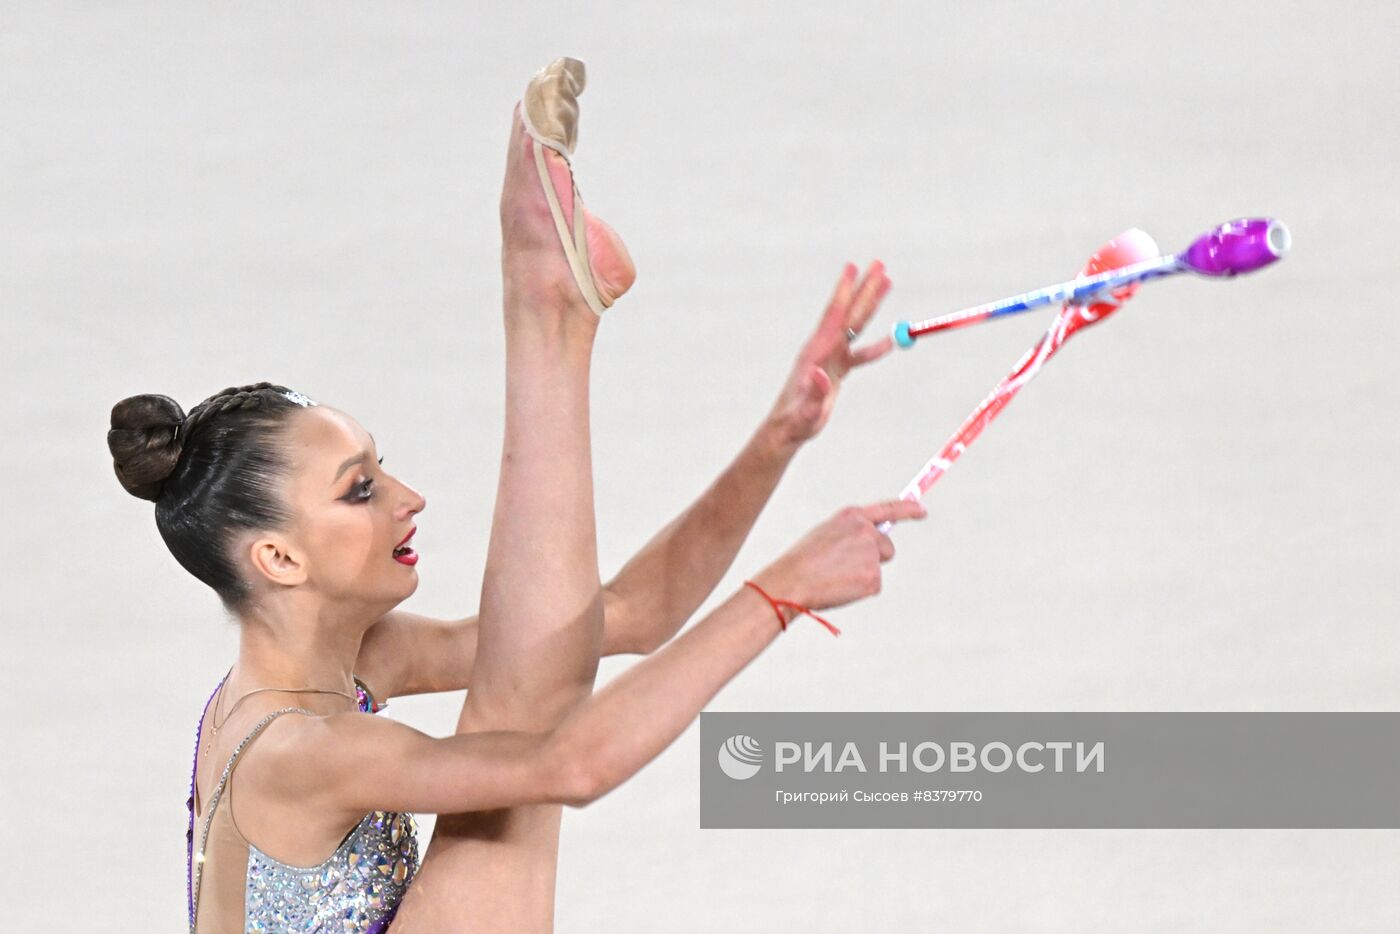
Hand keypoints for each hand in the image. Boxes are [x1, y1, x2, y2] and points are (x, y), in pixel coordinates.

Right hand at [755, 498, 926, 611]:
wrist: (792, 581)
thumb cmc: (803, 560)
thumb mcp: (826, 534)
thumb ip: (851, 533)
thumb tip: (870, 545)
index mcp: (851, 516)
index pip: (888, 509)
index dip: (908, 508)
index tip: (922, 510)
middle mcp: (866, 531)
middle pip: (887, 547)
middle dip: (875, 558)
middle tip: (846, 567)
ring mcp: (871, 554)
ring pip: (878, 568)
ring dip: (864, 574)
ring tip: (836, 576)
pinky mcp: (873, 577)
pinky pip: (874, 586)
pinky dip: (860, 590)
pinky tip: (840, 587)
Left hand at [766, 261, 894, 448]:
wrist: (788, 429)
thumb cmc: (796, 420)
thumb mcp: (806, 410)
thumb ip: (814, 392)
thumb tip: (820, 374)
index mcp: (816, 351)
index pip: (835, 314)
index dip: (844, 291)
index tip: (852, 267)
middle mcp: (823, 349)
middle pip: (849, 312)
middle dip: (864, 288)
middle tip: (879, 263)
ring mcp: (830, 357)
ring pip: (855, 325)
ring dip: (871, 304)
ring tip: (886, 282)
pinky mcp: (835, 369)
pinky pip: (859, 353)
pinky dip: (875, 347)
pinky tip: (890, 341)